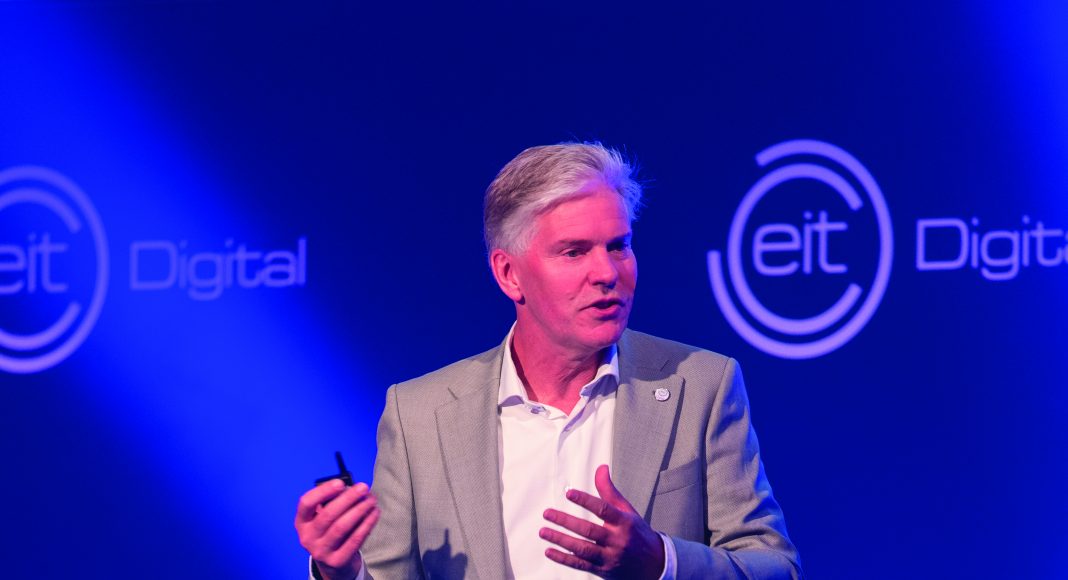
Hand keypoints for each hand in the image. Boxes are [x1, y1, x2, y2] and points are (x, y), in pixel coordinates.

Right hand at [295, 480, 379, 579]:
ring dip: (359, 510)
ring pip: (341, 527)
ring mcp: (321, 551)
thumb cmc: (330, 532)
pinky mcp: (337, 561)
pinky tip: (374, 513)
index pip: (306, 503)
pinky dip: (366, 524)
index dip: (323, 491)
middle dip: (348, 498)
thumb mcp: (323, 518)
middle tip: (363, 488)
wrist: (333, 563)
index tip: (340, 483)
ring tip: (371, 500)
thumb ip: (332, 503)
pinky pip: (354, 539)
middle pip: (327, 515)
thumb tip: (352, 489)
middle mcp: (307, 537)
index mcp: (302, 522)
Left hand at [540, 464, 664, 578]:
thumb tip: (601, 468)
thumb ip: (610, 491)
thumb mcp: (627, 510)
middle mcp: (617, 540)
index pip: (603, 509)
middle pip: (589, 530)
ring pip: (582, 549)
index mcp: (624, 522)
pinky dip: (564, 559)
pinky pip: (581, 565)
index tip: (569, 492)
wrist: (654, 565)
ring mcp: (609, 557)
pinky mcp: (603, 570)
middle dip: (566, 522)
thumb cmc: (637, 533)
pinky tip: (549, 551)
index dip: (585, 500)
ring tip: (543, 531)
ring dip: (561, 540)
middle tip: (547, 513)